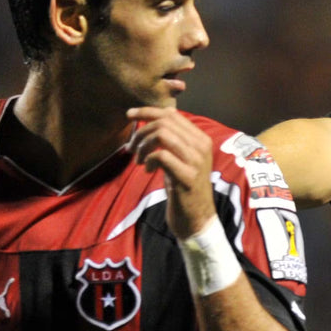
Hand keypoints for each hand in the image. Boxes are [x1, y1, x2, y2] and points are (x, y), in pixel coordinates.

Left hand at [127, 107, 214, 238]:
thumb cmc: (184, 188)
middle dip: (141, 130)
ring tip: (138, 160)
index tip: (129, 115)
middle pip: (164, 122)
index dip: (147, 111)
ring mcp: (196, 161)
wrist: (197, 219)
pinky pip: (161, 156)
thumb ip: (174, 138)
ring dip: (143, 145)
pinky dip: (148, 160)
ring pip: (162, 135)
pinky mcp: (187, 177)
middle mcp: (201, 146)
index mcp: (201, 139)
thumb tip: (160, 114)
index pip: (171, 113)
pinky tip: (147, 170)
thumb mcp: (181, 159)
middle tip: (132, 147)